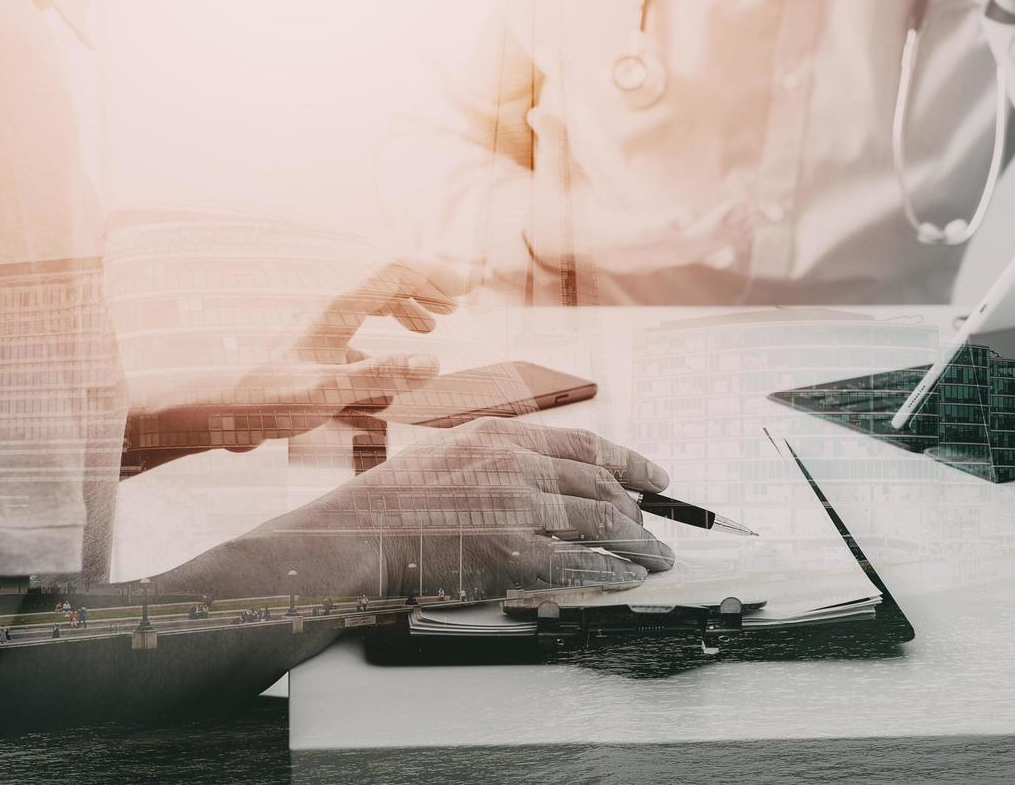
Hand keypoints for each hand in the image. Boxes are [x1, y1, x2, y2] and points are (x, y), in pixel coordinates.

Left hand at [123, 259, 466, 462]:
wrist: (219, 415)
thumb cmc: (266, 402)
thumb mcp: (326, 391)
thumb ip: (378, 376)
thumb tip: (432, 363)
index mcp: (338, 310)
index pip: (395, 272)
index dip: (433, 275)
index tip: (466, 290)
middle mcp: (331, 314)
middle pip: (386, 283)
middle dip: (425, 289)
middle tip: (457, 305)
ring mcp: (322, 332)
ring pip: (372, 306)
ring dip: (406, 310)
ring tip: (431, 328)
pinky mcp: (316, 354)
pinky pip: (359, 335)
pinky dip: (384, 340)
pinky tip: (390, 366)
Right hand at [162, 419, 674, 598]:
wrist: (355, 539)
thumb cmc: (388, 504)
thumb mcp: (445, 454)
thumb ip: (495, 457)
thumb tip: (539, 472)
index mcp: (500, 436)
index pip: (586, 445)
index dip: (630, 463)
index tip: (655, 477)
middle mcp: (517, 465)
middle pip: (602, 485)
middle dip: (640, 511)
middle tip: (659, 527)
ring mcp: (519, 510)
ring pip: (604, 523)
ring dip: (640, 543)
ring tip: (658, 557)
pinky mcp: (516, 556)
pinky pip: (584, 564)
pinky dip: (616, 572)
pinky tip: (632, 578)